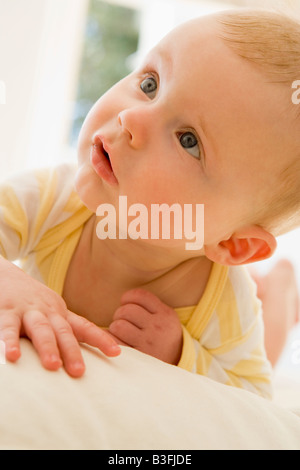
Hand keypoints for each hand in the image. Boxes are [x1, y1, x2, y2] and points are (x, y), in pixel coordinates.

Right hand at [0, 258, 120, 376]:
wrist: (5, 275)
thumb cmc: (32, 302)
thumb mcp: (51, 312)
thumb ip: (64, 331)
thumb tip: (81, 358)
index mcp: (60, 314)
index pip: (84, 327)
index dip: (101, 338)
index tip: (116, 352)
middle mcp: (47, 312)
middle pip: (63, 331)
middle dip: (72, 351)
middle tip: (79, 372)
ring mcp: (28, 311)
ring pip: (40, 329)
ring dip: (47, 346)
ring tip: (53, 365)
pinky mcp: (6, 312)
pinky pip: (8, 328)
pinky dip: (9, 341)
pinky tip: (12, 356)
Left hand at [108, 288, 182, 364]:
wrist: (173, 370)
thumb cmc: (163, 339)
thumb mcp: (166, 320)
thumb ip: (150, 307)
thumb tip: (124, 298)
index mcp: (166, 314)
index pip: (140, 296)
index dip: (128, 298)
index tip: (126, 305)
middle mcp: (158, 327)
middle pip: (126, 310)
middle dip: (120, 315)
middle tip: (124, 323)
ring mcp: (147, 343)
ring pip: (118, 325)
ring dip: (115, 328)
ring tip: (122, 334)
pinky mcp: (136, 357)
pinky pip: (114, 342)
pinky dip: (111, 341)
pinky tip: (116, 343)